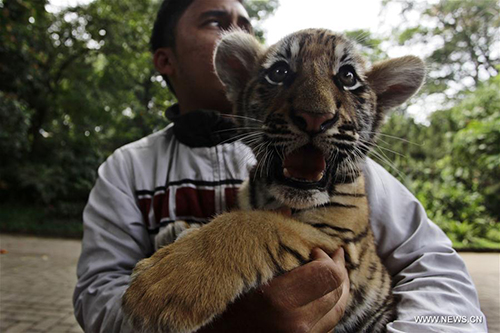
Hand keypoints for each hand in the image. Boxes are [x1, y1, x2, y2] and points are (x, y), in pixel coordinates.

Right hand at [200, 247, 349, 332]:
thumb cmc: (222, 297)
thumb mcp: (240, 266)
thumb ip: (267, 240)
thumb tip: (287, 211)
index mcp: (280, 300)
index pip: (328, 274)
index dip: (328, 258)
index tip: (315, 250)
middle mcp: (295, 323)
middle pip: (338, 291)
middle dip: (338, 269)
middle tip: (331, 255)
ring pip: (338, 309)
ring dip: (339, 287)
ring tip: (332, 270)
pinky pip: (329, 323)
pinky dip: (330, 305)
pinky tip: (322, 292)